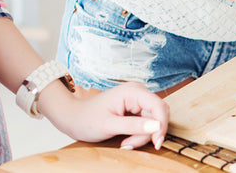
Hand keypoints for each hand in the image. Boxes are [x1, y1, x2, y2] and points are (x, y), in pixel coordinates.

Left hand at [49, 82, 169, 149]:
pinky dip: (139, 134)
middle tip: (130, 144)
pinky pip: (147, 123)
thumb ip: (133, 125)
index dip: (161, 125)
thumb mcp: (108, 125)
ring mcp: (138, 100)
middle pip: (157, 115)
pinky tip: (127, 138)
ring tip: (125, 143)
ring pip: (153, 121)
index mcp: (133, 91)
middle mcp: (138, 92)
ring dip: (142, 136)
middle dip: (148, 133)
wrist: (74, 118)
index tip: (156, 143)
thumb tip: (157, 126)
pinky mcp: (137, 108)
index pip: (159, 106)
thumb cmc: (86, 119)